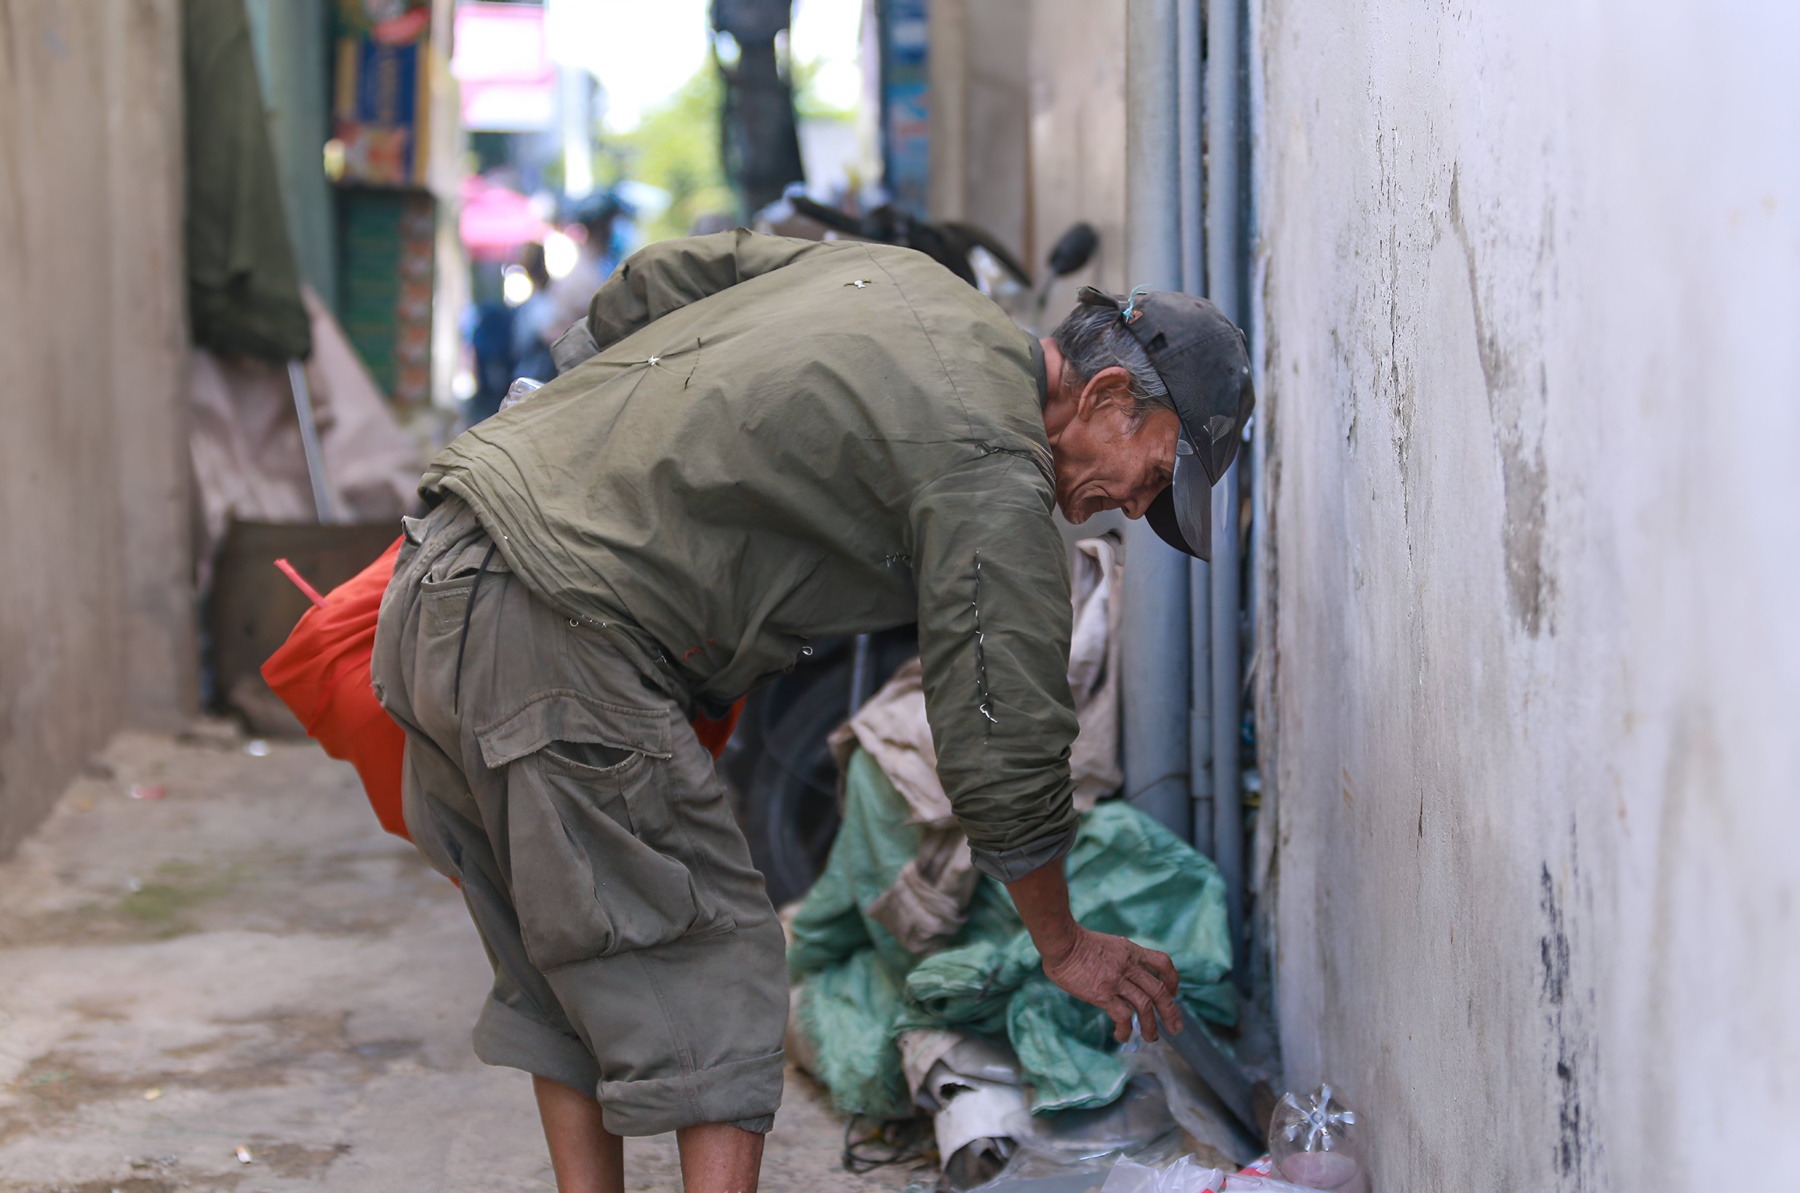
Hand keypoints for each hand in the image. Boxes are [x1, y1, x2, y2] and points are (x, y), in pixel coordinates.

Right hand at [1040, 926, 1181, 1042]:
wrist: (1060, 941)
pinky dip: (1125, 1029)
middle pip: (1159, 990)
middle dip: (1171, 1011)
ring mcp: (1117, 980)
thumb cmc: (1074, 942)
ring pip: (1145, 1006)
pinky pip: (1122, 1016)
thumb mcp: (1106, 943)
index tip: (1172, 992)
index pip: (1162, 962)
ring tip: (1151, 1039)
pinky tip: (1122, 1036)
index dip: (1172, 979)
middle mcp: (1128, 966)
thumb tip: (1118, 970)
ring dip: (1151, 1026)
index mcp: (1131, 951)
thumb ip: (1117, 957)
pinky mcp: (1103, 994)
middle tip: (1176, 1028)